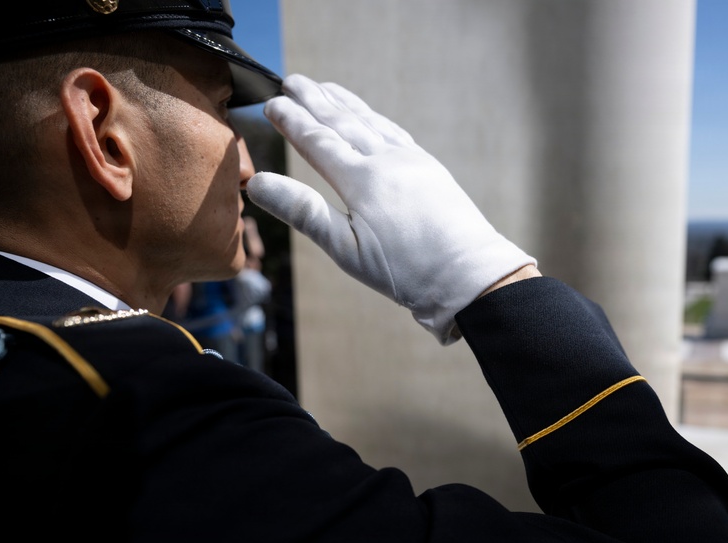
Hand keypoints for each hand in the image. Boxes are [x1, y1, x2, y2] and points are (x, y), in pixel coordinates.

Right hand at [246, 74, 535, 344]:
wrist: (471, 276)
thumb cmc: (407, 271)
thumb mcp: (347, 250)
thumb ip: (303, 212)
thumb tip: (257, 184)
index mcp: (362, 180)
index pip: (318, 141)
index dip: (293, 121)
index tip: (273, 103)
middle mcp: (387, 161)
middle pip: (343, 122)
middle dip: (315, 101)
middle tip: (291, 80)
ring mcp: (413, 161)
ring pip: (371, 123)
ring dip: (346, 104)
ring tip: (327, 89)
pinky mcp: (431, 170)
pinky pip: (396, 133)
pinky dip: (376, 120)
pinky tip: (373, 120)